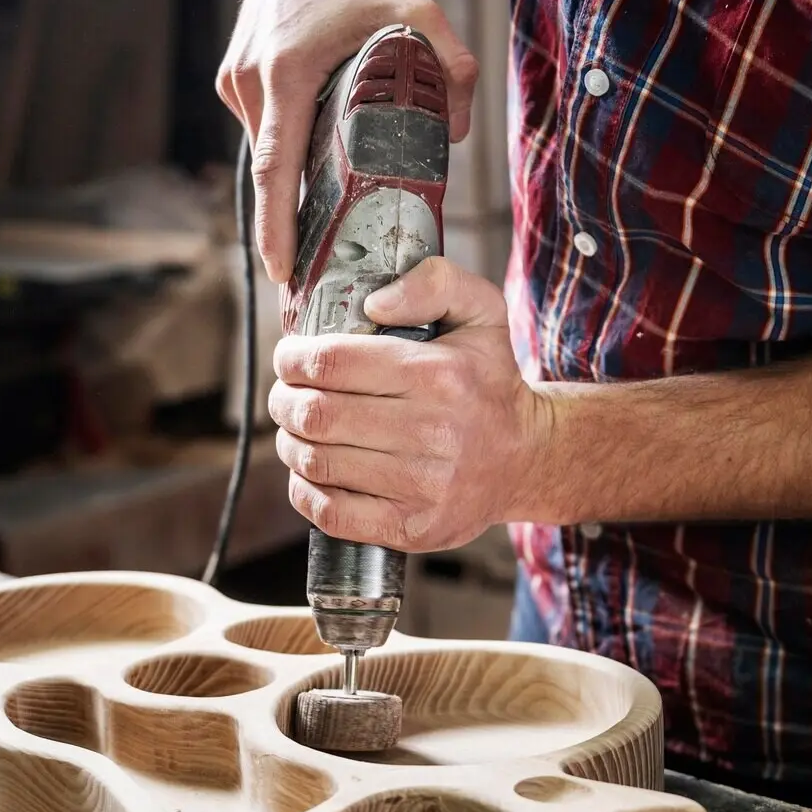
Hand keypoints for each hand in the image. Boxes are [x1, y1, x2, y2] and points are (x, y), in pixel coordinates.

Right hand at [215, 0, 477, 282]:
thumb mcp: (419, 10)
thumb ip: (453, 67)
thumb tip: (460, 133)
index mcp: (285, 74)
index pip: (276, 169)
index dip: (278, 227)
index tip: (282, 271)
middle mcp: (251, 82)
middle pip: (273, 170)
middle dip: (289, 225)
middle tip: (315, 274)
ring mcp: (236, 82)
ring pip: (268, 151)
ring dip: (293, 186)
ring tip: (321, 229)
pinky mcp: (235, 79)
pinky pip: (265, 130)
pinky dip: (288, 154)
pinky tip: (314, 173)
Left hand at [269, 258, 550, 550]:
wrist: (527, 457)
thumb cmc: (490, 381)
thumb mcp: (481, 312)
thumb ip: (434, 282)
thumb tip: (374, 301)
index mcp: (439, 375)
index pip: (333, 363)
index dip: (293, 358)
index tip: (289, 358)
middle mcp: (433, 433)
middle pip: (317, 414)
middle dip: (284, 401)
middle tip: (285, 395)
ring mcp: (422, 487)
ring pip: (317, 461)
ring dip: (289, 443)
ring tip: (296, 429)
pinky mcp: (412, 528)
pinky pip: (330, 513)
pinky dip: (304, 490)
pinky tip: (310, 471)